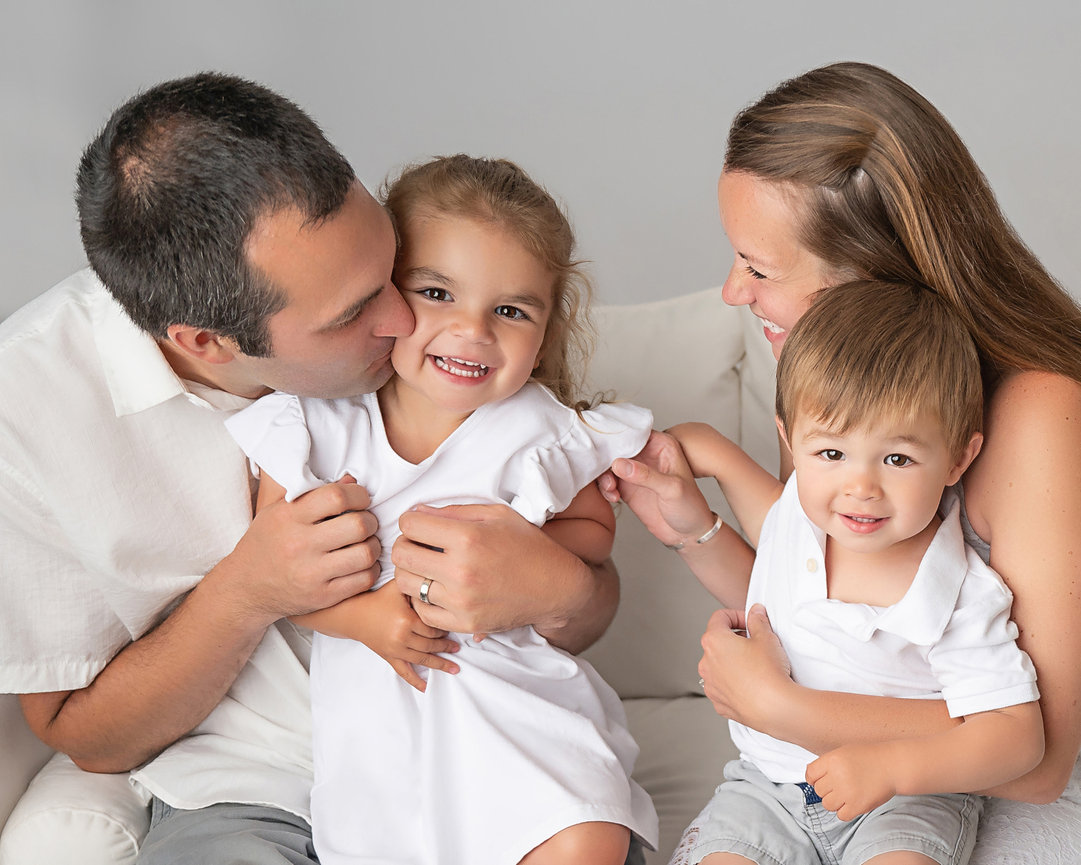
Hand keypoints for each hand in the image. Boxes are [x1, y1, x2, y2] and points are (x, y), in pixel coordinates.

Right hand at [218, 478, 380, 626]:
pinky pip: (364, 580)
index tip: (360, 499)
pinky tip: (361, 564)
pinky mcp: (322, 597)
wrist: (246, 589)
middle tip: (365, 522)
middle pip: (358, 525)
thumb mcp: (279, 511)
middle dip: (370, 520)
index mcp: (289, 517)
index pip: (337, 497)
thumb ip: (314, 494)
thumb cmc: (268, 542)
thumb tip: (352, 480)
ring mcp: (311, 574)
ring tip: (365, 543)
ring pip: (366, 554)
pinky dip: (370, 570)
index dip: (358, 495)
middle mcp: (299, 545)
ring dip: (373, 546)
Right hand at [349, 584, 460, 691]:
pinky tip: (426, 687)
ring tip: (454, 667)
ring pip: (422, 660)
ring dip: (440, 664)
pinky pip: (404, 671)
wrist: (354, 614)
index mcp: (407, 620)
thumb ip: (415, 582)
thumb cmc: (377, 599)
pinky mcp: (389, 657)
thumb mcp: (397, 587)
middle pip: (430, 645)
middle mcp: (402, 637)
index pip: (433, 628)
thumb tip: (436, 579)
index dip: (445, 630)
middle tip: (457, 647)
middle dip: (446, 647)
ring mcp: (395, 650)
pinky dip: (415, 680)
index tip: (453, 629)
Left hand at [392, 503, 595, 642]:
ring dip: (411, 573)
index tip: (421, 525)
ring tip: (427, 568)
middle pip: (401, 554)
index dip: (412, 521)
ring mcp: (461, 600)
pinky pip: (422, 612)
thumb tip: (418, 512)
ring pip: (405, 584)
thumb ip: (455, 511)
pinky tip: (437, 590)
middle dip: (406, 545)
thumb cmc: (528, 546)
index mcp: (468, 537)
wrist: (556, 587)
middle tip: (419, 545)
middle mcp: (461, 570)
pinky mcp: (464, 623)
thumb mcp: (498, 515)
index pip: (410, 524)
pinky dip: (423, 600)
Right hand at [607, 430, 716, 546]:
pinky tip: (614, 497)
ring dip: (604, 476)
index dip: (617, 436)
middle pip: (617, 446)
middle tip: (605, 472)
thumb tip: (619, 463)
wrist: (688, 533)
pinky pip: (607, 481)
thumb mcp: (672, 489)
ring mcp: (635, 471)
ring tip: (611, 488)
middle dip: (606, 458)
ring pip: (609, 464)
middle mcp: (647, 454)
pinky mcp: (627, 486)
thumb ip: (646, 476)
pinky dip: (605, 488)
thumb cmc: (690, 507)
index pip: (634, 431)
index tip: (604, 446)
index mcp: (662, 445)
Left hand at [698, 604, 791, 727]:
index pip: (720, 618)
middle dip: (735, 639)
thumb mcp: (766, 637)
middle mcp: (706, 662)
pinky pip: (723, 685)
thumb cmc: (768, 672)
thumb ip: (757, 620)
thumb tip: (755, 612)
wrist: (774, 707)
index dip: (737, 615)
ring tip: (755, 665)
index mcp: (714, 641)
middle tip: (755, 643)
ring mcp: (710, 684)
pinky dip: (734, 682)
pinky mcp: (718, 702)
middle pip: (717, 642)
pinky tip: (751, 683)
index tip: (750, 621)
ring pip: (719, 665)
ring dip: (733, 661)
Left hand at [805, 742, 898, 820]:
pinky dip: (845, 811)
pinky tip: (853, 802)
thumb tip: (811, 777)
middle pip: (819, 790)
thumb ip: (827, 763)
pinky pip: (841, 815)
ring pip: (827, 804)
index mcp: (832, 760)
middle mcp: (837, 776)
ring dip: (835, 802)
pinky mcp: (858, 806)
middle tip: (840, 786)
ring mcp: (847, 792)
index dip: (814, 779)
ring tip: (846, 795)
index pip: (810, 774)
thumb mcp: (844, 752)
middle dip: (828, 790)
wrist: (892, 766)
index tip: (821, 780)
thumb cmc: (869, 757)